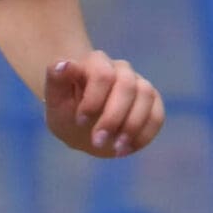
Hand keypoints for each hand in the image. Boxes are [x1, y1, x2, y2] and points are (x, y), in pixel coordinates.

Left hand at [44, 51, 163, 156]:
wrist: (81, 127)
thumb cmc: (66, 111)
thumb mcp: (55, 101)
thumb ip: (56, 81)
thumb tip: (64, 64)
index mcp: (95, 63)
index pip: (102, 74)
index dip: (94, 100)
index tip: (80, 122)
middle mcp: (120, 69)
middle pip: (127, 85)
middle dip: (113, 117)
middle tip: (97, 141)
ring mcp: (138, 84)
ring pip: (146, 95)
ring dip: (132, 126)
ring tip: (115, 148)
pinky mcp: (152, 102)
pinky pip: (157, 114)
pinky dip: (144, 134)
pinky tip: (126, 148)